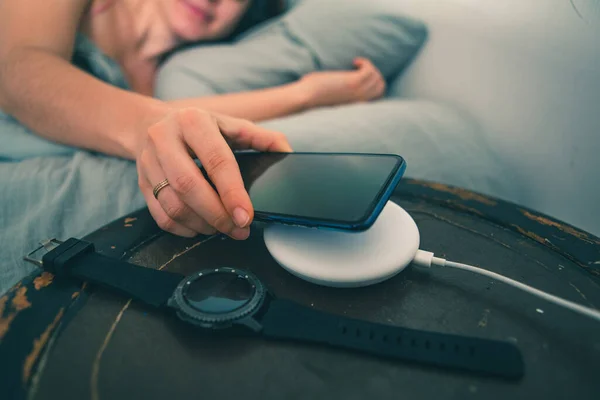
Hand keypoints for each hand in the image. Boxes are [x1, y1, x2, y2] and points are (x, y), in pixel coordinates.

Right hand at [136, 108, 291, 239]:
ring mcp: (148, 162)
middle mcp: (165, 139)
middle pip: (190, 186)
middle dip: (218, 215)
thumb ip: (260, 138)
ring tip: (223, 229)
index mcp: (193, 121)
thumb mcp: (229, 124)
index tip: (246, 217)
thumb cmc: (198, 128)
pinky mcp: (140, 182)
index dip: (233, 192)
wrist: (150, 124)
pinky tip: (202, 228)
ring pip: (173, 205)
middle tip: (238, 230)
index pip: (216, 161)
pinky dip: (184, 229)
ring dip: (202, 224)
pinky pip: (160, 216)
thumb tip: (287, 152)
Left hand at [299, 57, 385, 108]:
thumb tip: (336, 84)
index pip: (377, 97)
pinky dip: (365, 63)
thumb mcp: (330, 99)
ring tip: (356, 64)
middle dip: (374, 74)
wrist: (305, 98)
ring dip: (370, 67)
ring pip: (378, 79)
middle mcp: (359, 102)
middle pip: (381, 87)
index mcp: (356, 107)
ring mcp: (358, 93)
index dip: (373, 84)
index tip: (361, 75)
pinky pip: (369, 70)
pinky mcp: (353, 83)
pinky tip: (354, 61)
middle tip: (360, 68)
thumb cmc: (311, 98)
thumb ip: (339, 94)